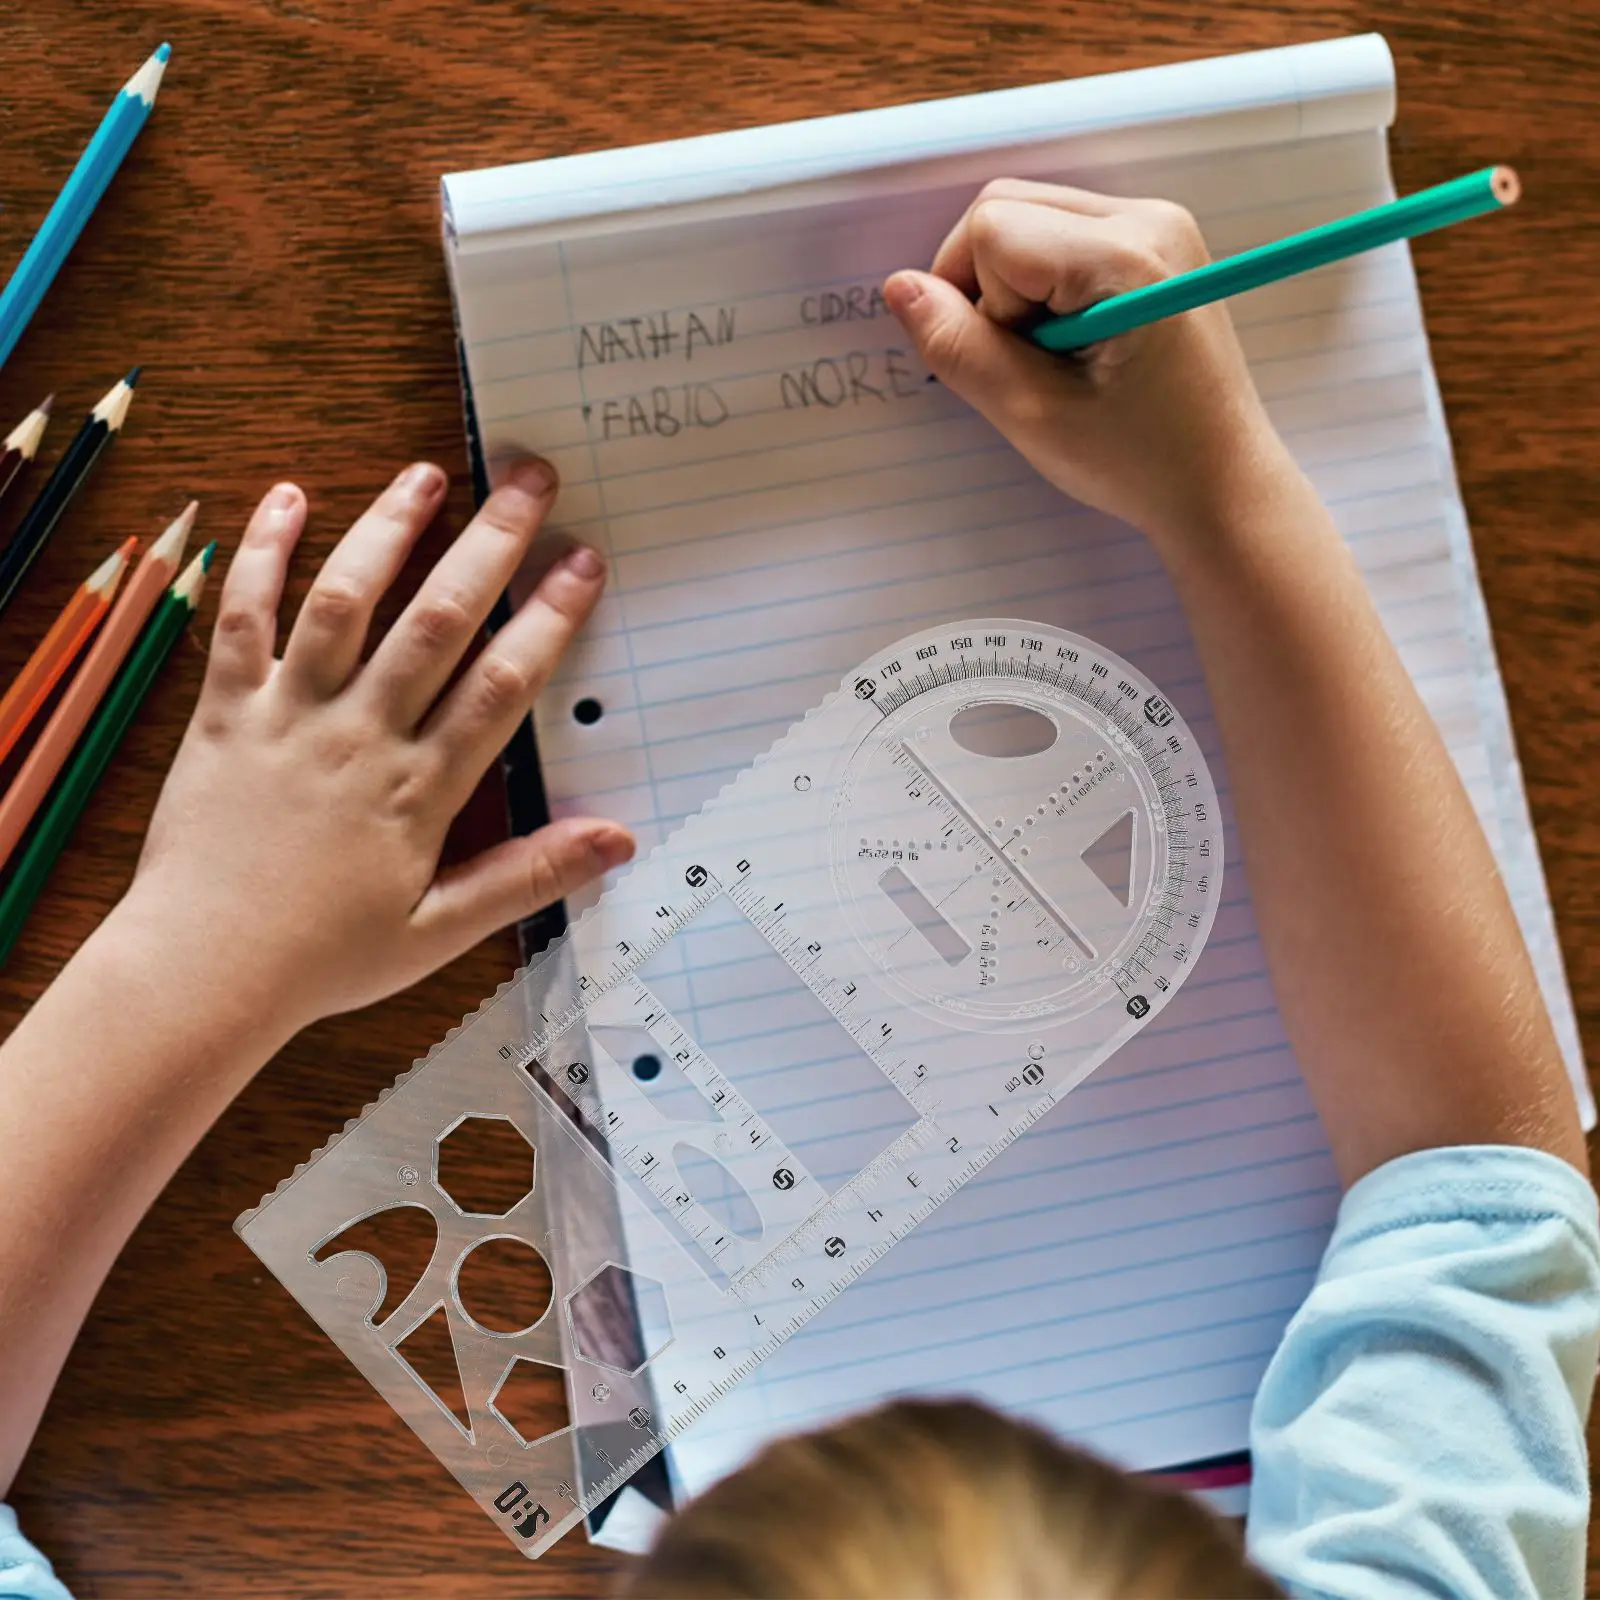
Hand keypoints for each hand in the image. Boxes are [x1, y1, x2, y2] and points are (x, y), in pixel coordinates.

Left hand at [112, 457, 632, 1044]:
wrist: (201, 969)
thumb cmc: (324, 955)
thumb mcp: (440, 931)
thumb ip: (528, 876)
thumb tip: (615, 838)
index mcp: (418, 790)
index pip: (498, 686)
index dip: (546, 618)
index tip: (581, 563)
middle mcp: (359, 736)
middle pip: (435, 623)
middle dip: (489, 545)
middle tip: (529, 481)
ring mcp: (289, 715)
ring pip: (345, 603)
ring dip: (388, 531)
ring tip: (429, 474)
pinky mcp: (228, 710)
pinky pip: (243, 620)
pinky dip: (262, 554)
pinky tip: (288, 497)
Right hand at [884, 179, 1292, 546]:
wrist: (1221, 486)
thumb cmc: (1140, 462)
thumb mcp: (1033, 415)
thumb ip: (959, 347)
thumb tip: (900, 289)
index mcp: (1126, 257)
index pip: (992, 229)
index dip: (976, 300)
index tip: (1016, 365)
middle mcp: (1148, 218)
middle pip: (1007, 207)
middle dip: (987, 284)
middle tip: (1027, 361)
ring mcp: (1157, 224)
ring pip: (1028, 217)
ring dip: (1013, 286)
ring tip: (1054, 355)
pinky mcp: (1155, 242)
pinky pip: (1060, 234)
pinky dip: (1042, 285)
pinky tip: (1072, 342)